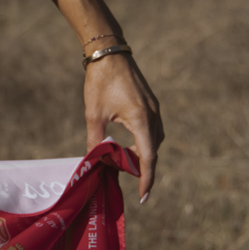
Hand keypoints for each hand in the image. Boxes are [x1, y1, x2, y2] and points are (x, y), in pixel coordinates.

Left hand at [83, 53, 163, 202]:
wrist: (109, 53)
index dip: (146, 178)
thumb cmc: (99, 82)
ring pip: (154, 140)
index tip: (144, 196)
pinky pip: (152, 129)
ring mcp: (154, 108)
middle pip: (152, 150)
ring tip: (122, 160)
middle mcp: (153, 115)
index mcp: (141, 119)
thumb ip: (96, 141)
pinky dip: (143, 141)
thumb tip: (95, 161)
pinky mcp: (151, 103)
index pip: (148, 157)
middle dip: (140, 167)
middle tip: (120, 174)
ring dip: (142, 153)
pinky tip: (127, 144)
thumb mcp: (94, 115)